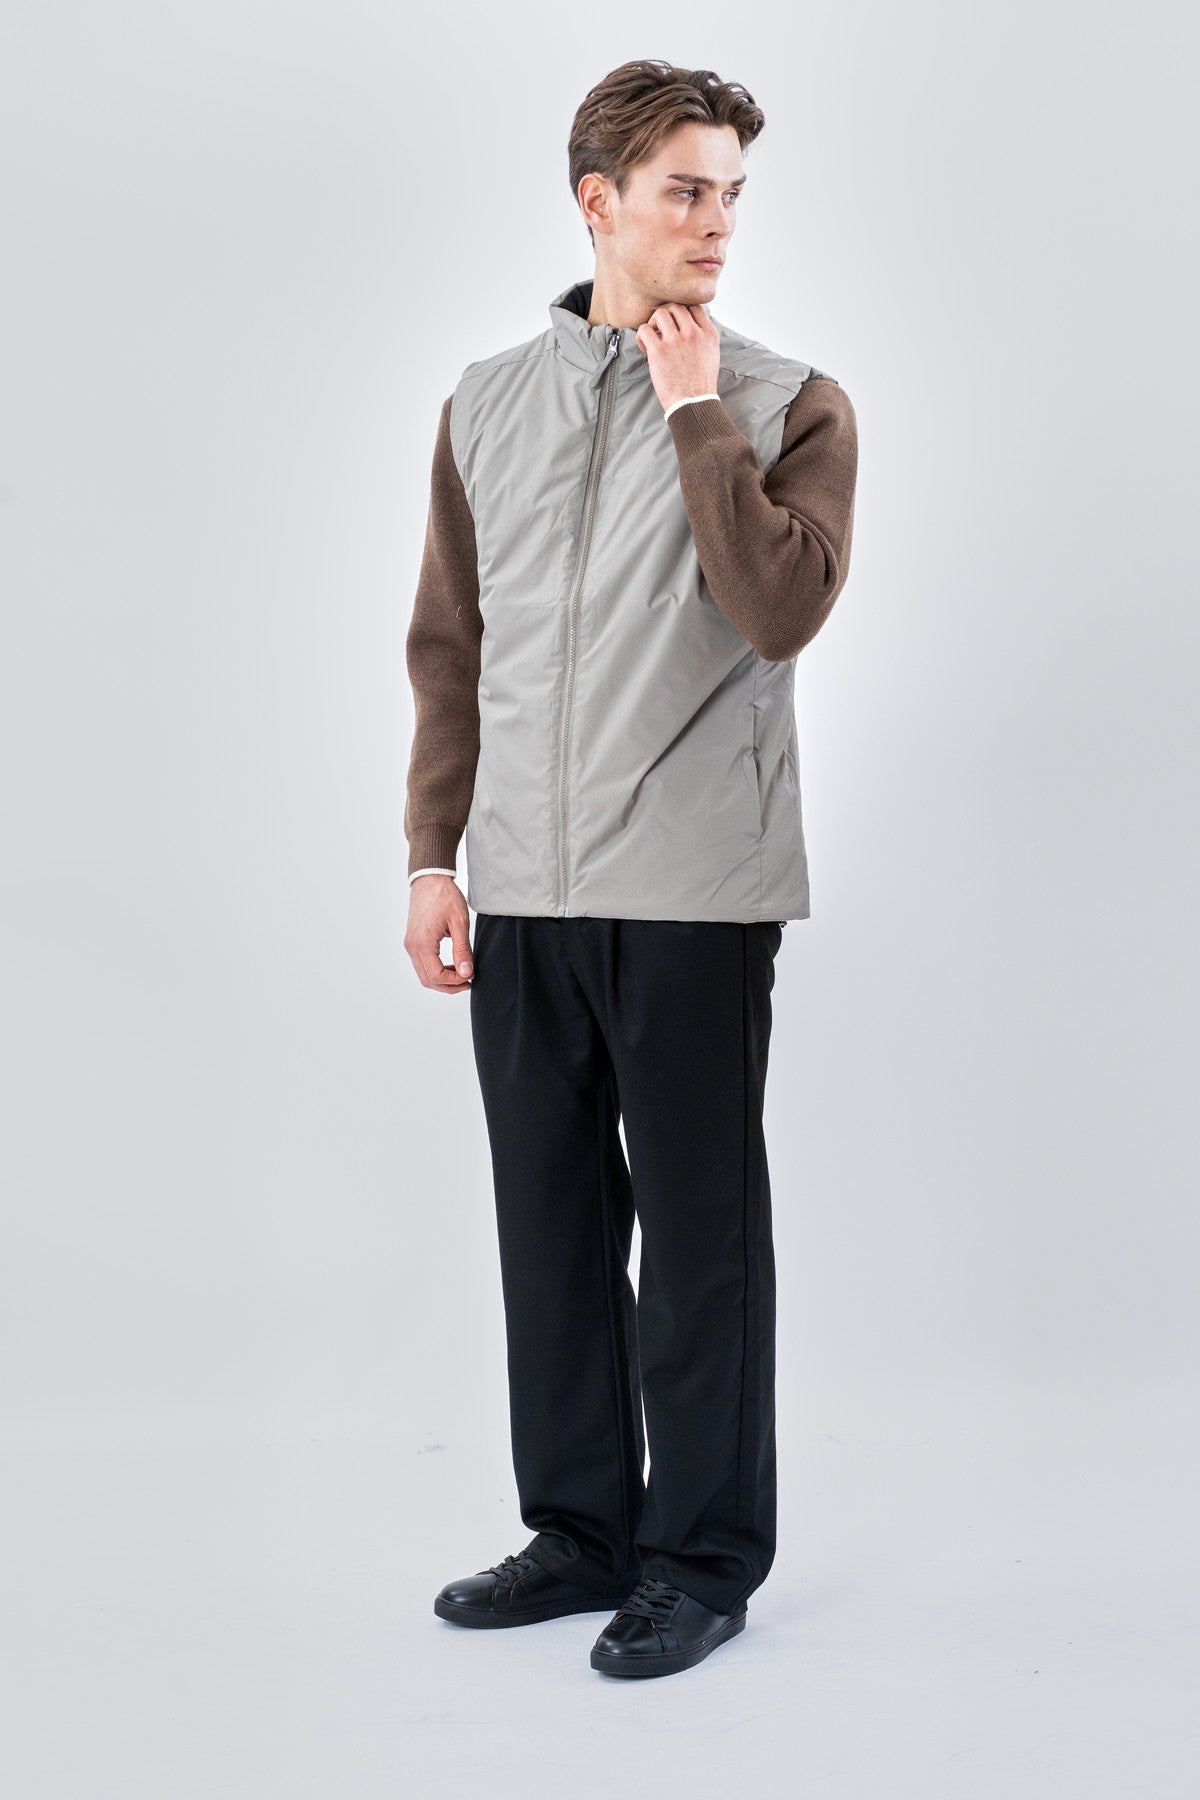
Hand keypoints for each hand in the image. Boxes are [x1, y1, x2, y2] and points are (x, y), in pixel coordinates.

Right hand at [405, 873, 473, 993]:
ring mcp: (410, 944)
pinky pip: (422, 964)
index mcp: (423, 943)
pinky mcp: (412, 941)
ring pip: (423, 974)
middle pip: (428, 980)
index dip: (454, 982)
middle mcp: (412, 946)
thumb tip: (466, 972)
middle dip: (448, 986)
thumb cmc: (444, 896)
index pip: (436, 976)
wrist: (430, 879)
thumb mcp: (459, 923)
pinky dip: (436, 970)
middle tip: (468, 981)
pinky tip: (451, 965)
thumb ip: (462, 950)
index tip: (470, 977)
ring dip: (442, 979)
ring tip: (461, 973)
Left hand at [634, 303, 720, 414]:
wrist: (693, 404)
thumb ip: (704, 337)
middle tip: (661, 331)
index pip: (694, 306)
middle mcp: (694, 334)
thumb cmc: (700, 384)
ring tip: (653, 338)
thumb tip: (692, 324)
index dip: (682, 312)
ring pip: (660, 313)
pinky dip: (641, 336)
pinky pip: (644, 329)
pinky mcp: (659, 351)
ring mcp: (676, 341)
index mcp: (709, 334)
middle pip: (676, 307)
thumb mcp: (712, 355)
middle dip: (667, 316)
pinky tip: (645, 348)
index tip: (676, 324)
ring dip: (653, 323)